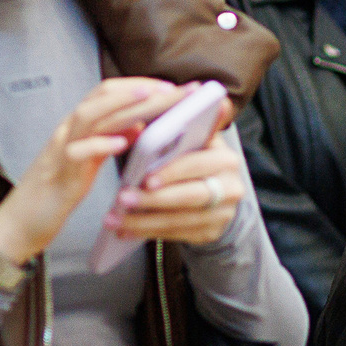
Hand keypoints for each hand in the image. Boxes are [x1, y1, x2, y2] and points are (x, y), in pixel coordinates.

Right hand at [0, 78, 181, 264]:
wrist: (21, 222)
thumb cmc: (56, 191)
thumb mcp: (89, 162)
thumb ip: (109, 141)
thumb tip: (139, 126)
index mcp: (78, 127)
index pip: (108, 92)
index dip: (140, 85)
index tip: (172, 87)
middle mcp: (69, 130)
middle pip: (104, 97)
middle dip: (143, 90)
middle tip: (178, 89)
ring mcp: (61, 149)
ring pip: (89, 115)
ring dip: (122, 104)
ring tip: (150, 98)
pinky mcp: (58, 174)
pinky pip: (76, 152)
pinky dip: (100, 144)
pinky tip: (123, 143)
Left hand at [104, 94, 244, 247]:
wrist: (214, 191)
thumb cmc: (188, 159)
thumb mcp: (187, 142)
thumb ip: (173, 130)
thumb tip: (150, 110)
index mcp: (225, 158)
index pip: (196, 164)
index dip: (171, 172)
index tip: (145, 179)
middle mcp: (231, 187)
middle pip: (190, 196)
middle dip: (154, 200)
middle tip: (122, 200)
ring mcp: (224, 213)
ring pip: (181, 220)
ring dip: (144, 221)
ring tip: (115, 220)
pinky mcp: (212, 232)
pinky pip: (178, 235)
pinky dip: (148, 233)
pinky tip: (125, 231)